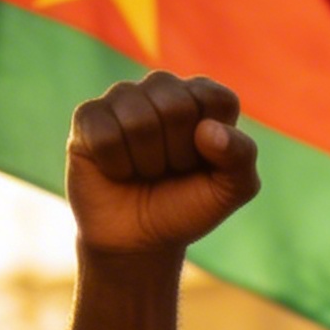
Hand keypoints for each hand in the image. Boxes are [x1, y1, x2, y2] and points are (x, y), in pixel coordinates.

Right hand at [66, 73, 260, 255]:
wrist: (139, 240)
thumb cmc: (186, 208)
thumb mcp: (229, 191)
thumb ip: (241, 158)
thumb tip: (207, 130)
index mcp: (202, 98)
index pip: (216, 99)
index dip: (213, 143)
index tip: (202, 164)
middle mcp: (162, 88)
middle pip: (175, 105)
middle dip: (177, 154)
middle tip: (170, 171)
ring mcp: (122, 98)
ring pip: (138, 119)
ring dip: (146, 162)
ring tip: (144, 172)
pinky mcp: (88, 117)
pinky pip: (105, 134)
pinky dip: (116, 166)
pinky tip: (117, 171)